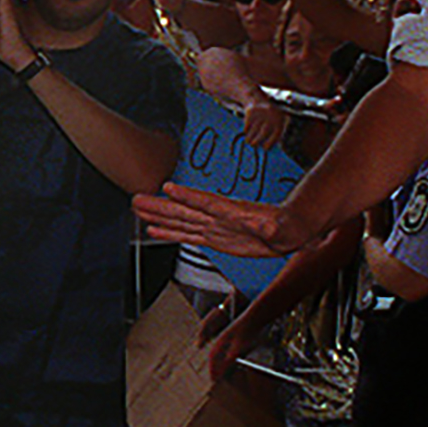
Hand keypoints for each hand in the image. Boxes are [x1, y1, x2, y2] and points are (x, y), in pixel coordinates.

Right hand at [133, 181, 305, 256]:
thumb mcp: (279, 228)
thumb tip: (265, 225)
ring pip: (181, 220)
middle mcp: (218, 217)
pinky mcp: (214, 238)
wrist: (289, 232)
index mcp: (232, 212)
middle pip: (183, 210)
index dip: (187, 196)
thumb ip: (269, 226)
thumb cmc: (286, 227)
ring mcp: (214, 227)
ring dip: (159, 216)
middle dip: (160, 205)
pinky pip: (187, 235)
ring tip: (139, 210)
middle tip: (138, 199)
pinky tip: (156, 231)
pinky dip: (170, 233)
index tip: (168, 188)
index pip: (205, 202)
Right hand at [239, 95, 288, 150]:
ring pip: (255, 129)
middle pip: (264, 132)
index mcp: (280, 119)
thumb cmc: (268, 114)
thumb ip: (276, 130)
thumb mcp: (276, 118)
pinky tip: (246, 132)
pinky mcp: (251, 112)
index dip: (271, 142)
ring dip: (250, 137)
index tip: (264, 148)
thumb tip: (274, 146)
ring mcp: (261, 113)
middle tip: (253, 145)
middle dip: (257, 140)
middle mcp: (271, 115)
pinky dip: (246, 129)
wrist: (255, 98)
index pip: (276, 133)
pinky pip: (248, 124)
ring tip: (248, 142)